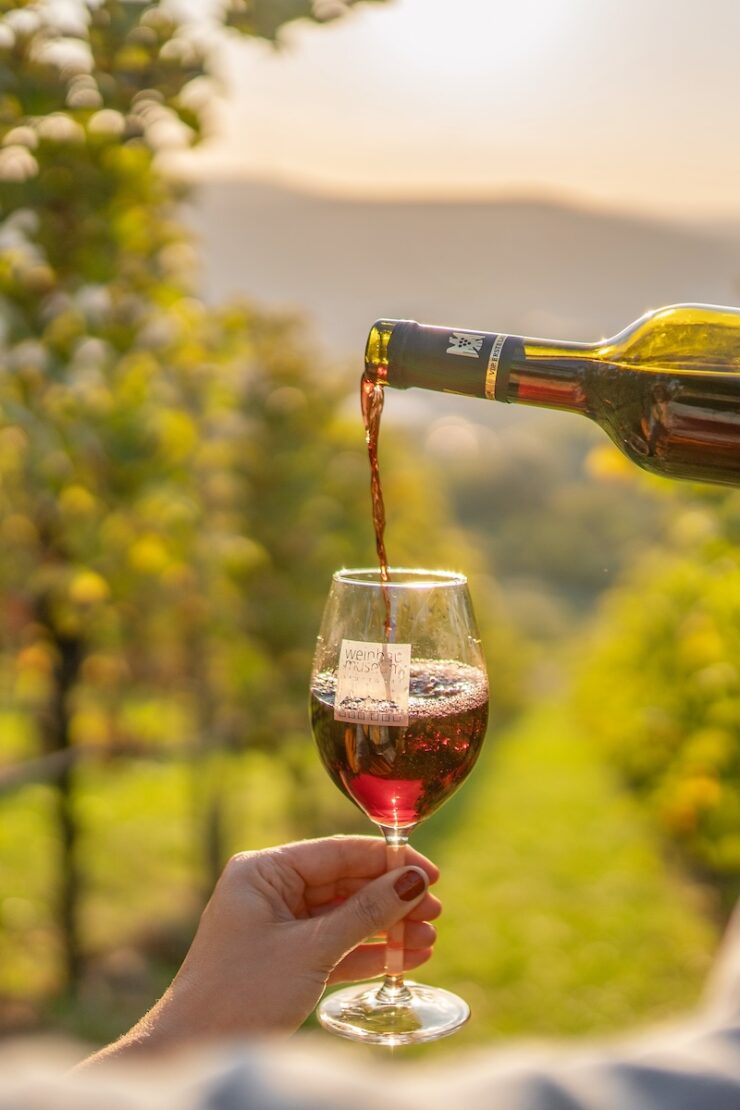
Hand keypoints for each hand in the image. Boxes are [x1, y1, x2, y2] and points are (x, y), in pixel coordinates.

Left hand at [84, 836, 439, 1061]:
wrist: (196, 1051)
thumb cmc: (240, 994)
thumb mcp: (311, 950)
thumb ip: (365, 913)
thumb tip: (413, 880)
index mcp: (263, 872)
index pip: (337, 853)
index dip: (387, 860)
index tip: (431, 871)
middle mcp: (271, 891)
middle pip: (345, 884)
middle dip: (392, 899)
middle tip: (436, 909)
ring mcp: (279, 925)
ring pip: (345, 917)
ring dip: (387, 929)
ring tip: (429, 938)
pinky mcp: (287, 958)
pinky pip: (336, 946)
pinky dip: (369, 952)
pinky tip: (407, 958)